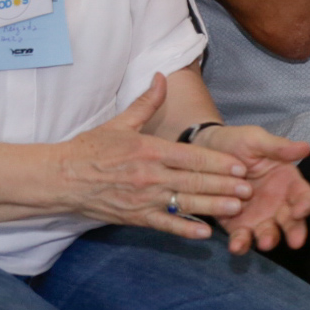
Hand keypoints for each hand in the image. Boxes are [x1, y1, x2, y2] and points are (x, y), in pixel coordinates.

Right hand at [52, 74, 253, 240]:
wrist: (60, 178)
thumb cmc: (90, 148)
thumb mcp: (121, 122)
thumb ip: (147, 103)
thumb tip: (161, 76)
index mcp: (149, 149)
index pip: (191, 157)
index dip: (218, 163)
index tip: (241, 166)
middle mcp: (150, 175)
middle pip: (193, 182)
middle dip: (224, 186)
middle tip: (249, 190)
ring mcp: (142, 199)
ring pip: (184, 204)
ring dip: (212, 206)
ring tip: (236, 208)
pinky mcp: (134, 217)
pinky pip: (164, 224)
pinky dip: (184, 230)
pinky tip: (204, 233)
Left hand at [192, 124, 309, 253]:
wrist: (205, 150)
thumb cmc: (236, 142)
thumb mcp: (256, 139)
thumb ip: (279, 147)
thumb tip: (307, 148)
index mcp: (287, 181)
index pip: (303, 196)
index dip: (306, 204)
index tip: (300, 210)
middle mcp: (277, 203)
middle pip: (292, 221)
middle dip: (295, 231)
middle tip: (295, 241)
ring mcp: (257, 216)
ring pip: (268, 233)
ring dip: (268, 239)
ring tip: (263, 243)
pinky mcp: (236, 226)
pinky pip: (242, 238)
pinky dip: (241, 244)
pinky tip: (236, 245)